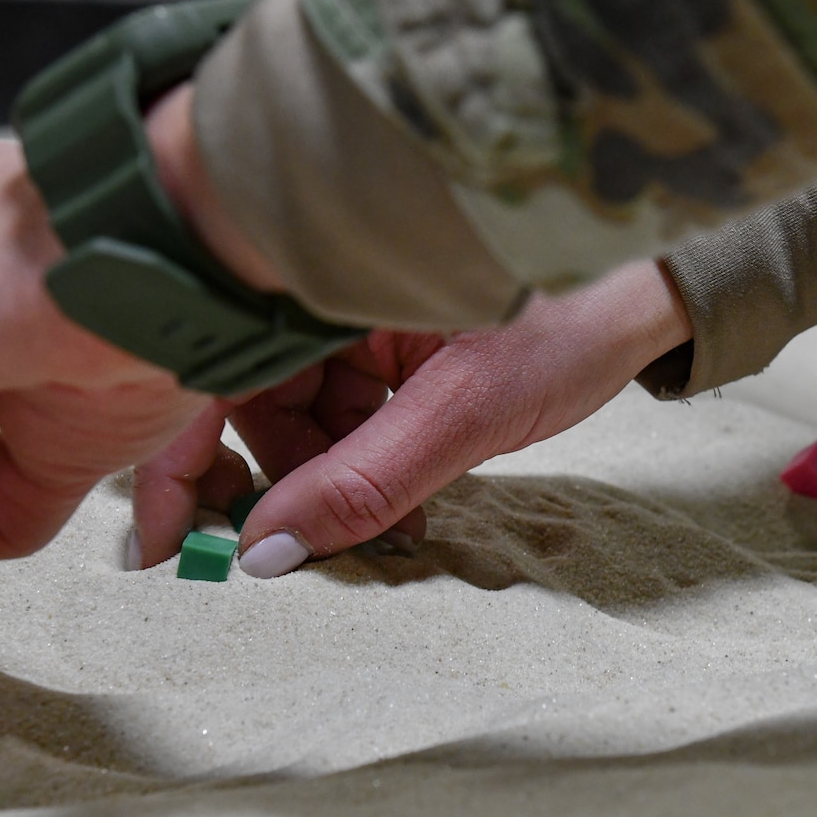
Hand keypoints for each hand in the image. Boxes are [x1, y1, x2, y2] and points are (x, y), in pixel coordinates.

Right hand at [129, 260, 694, 576]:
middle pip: (243, 396)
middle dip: (274, 476)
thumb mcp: (465, 413)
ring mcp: (345, 310)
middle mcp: (315, 281)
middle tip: (298, 545)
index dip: (174, 457)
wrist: (651, 290)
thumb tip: (266, 552)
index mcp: (315, 265)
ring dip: (323, 474)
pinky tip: (402, 491)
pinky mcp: (377, 338)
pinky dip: (357, 456)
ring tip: (392, 513)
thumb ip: (363, 483)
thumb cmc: (571, 318)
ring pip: (292, 410)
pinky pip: (337, 407)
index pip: (206, 367)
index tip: (164, 545)